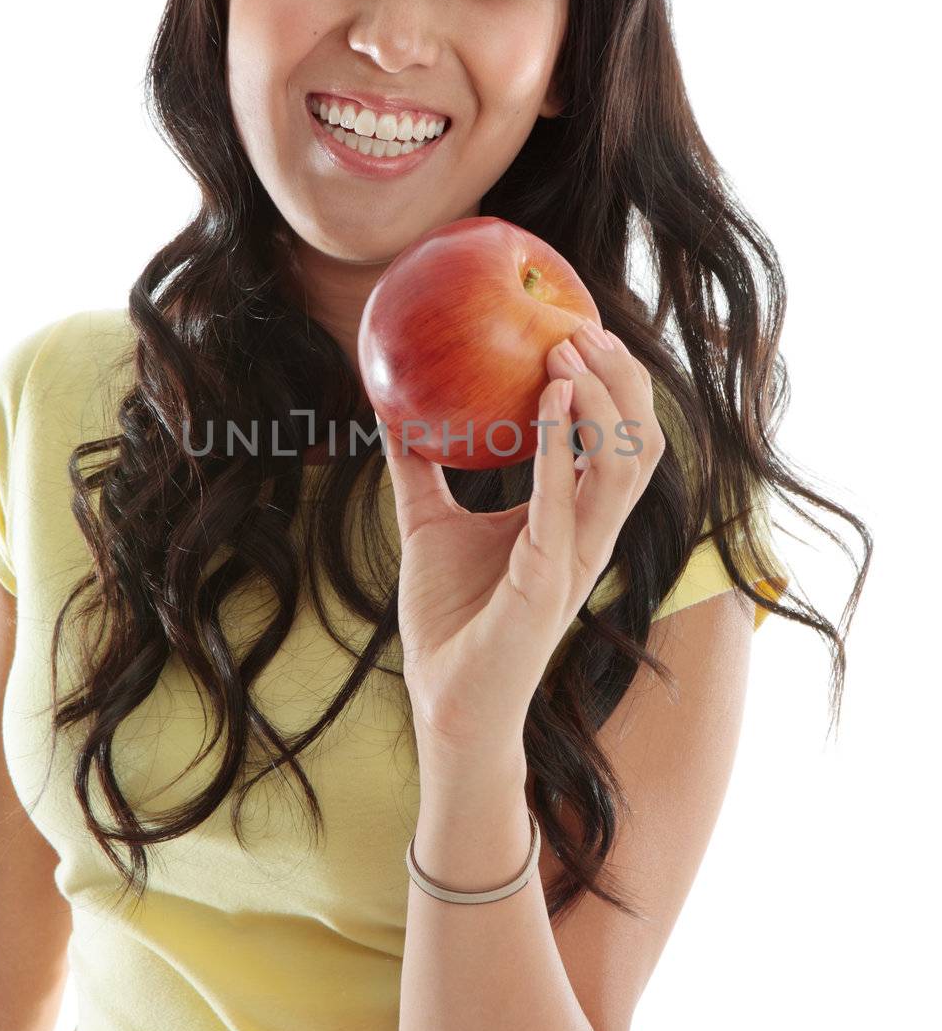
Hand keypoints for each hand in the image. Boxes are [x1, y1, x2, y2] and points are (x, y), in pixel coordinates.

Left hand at [382, 321, 665, 753]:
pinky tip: (546, 399)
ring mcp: (577, 561)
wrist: (447, 703)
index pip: (619, 442)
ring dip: (601, 402)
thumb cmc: (449, 619)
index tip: (582, 327)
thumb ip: (420, 469)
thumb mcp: (428, 524)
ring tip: (566, 351)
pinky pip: (564, 505)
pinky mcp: (549, 584)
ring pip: (622, 467)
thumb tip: (391, 410)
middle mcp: (589, 537)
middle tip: (581, 326)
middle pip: (639, 444)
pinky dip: (558, 447)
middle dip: (623, 380)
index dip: (615, 385)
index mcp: (574, 522)